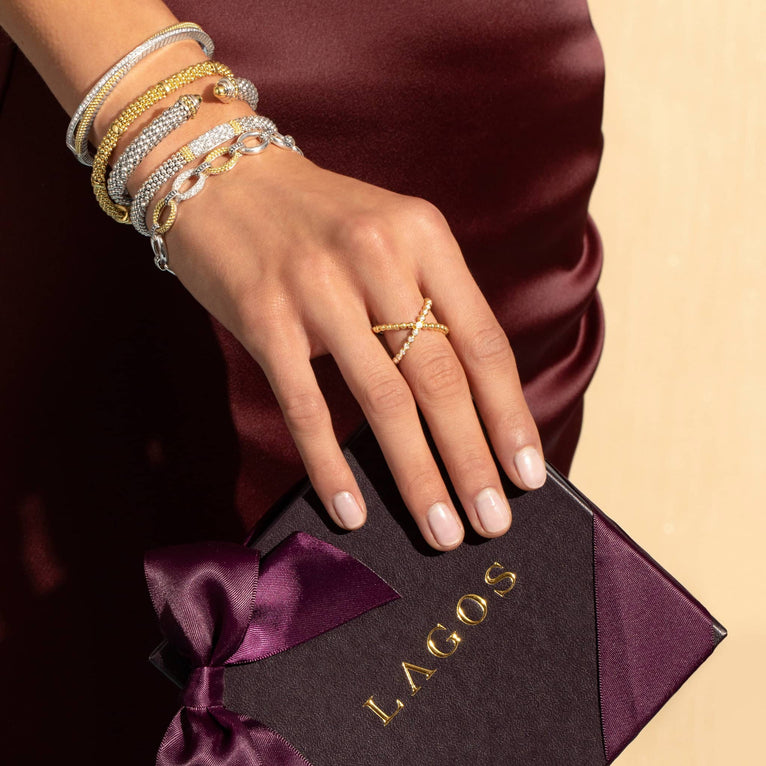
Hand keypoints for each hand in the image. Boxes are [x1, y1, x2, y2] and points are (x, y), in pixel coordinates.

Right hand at [164, 146, 546, 549]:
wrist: (221, 174)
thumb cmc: (316, 219)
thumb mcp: (390, 237)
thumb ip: (430, 302)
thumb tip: (469, 399)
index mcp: (424, 236)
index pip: (483, 340)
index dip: (509, 413)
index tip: (528, 473)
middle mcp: (377, 257)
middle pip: (440, 378)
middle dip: (472, 460)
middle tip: (493, 521)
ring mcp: (318, 288)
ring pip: (382, 400)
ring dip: (416, 475)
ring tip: (440, 530)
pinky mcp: (265, 317)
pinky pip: (307, 406)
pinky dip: (330, 465)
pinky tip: (351, 510)